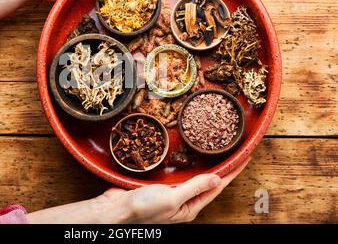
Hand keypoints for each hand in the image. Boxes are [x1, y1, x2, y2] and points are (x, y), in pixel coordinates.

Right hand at [99, 157, 250, 222]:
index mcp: (190, 207)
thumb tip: (217, 179)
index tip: (244, 158)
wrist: (116, 210)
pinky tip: (189, 155)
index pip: (217, 186)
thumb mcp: (172, 199)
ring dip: (206, 163)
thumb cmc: (143, 209)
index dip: (232, 172)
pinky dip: (187, 163)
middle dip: (222, 167)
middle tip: (234, 150)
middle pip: (208, 180)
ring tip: (217, 150)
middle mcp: (184, 200)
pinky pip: (179, 172)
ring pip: (194, 175)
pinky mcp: (160, 184)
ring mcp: (172, 192)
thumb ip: (194, 188)